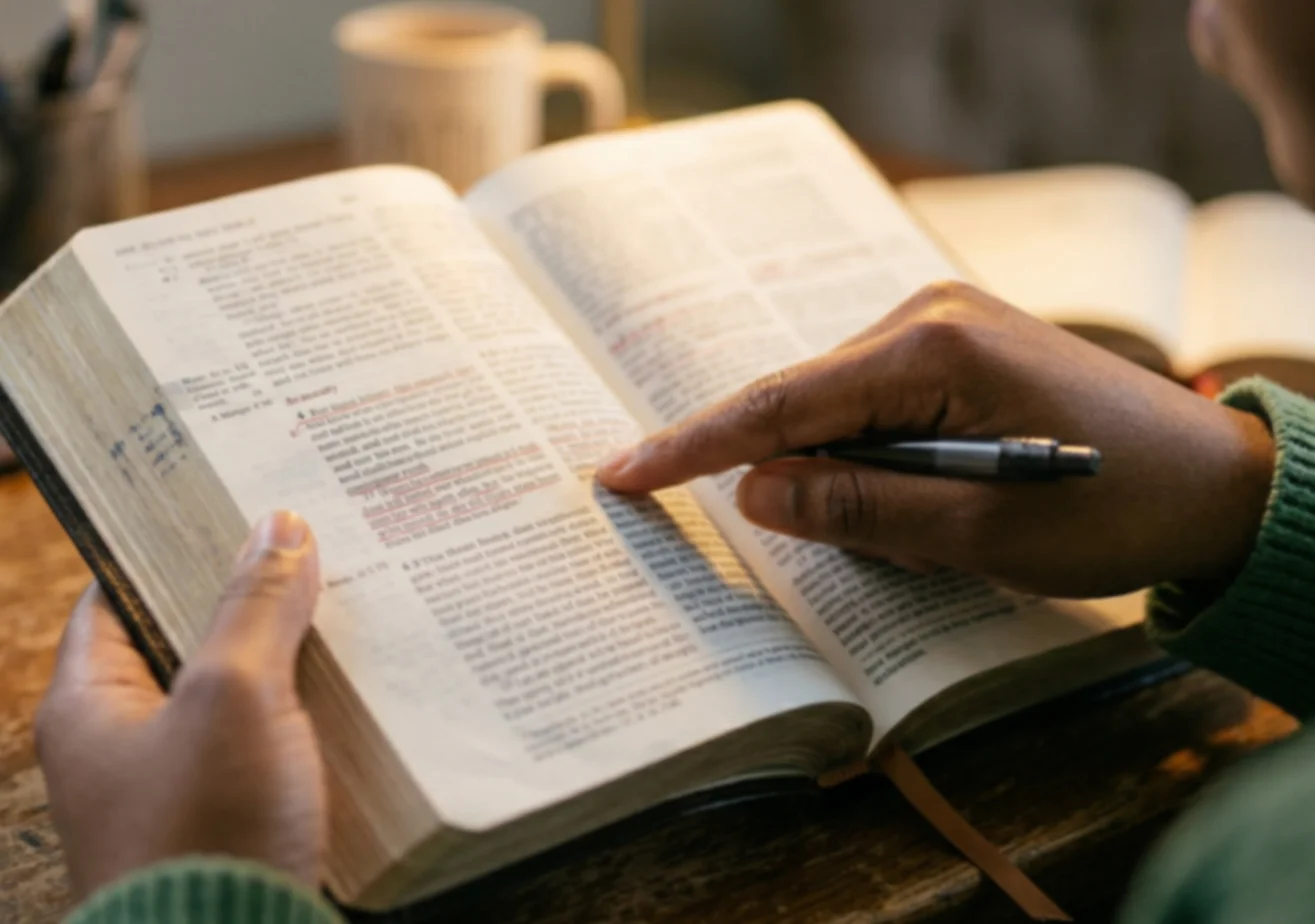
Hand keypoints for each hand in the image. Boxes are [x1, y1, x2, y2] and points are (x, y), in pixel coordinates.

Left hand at [36, 511, 323, 898]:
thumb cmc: (206, 831)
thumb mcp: (231, 696)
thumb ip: (254, 607)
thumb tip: (279, 524)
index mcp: (93, 705)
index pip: (120, 594)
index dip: (172, 545)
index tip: (231, 504)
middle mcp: (128, 743)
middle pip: (188, 640)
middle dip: (248, 594)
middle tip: (307, 542)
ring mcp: (183, 783)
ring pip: (239, 692)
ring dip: (288, 654)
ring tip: (346, 598)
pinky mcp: (237, 817)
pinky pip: (273, 741)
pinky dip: (308, 711)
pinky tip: (360, 686)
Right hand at [598, 282, 1275, 597]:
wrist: (1214, 482)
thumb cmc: (1114, 506)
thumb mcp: (979, 529)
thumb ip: (858, 507)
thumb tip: (752, 490)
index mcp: (928, 347)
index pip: (779, 403)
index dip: (693, 446)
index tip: (619, 473)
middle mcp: (925, 319)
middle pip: (803, 405)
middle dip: (783, 476)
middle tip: (827, 536)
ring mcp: (941, 332)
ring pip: (839, 416)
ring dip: (842, 479)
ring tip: (924, 531)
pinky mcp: (955, 357)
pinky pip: (876, 414)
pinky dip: (871, 465)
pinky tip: (922, 505)